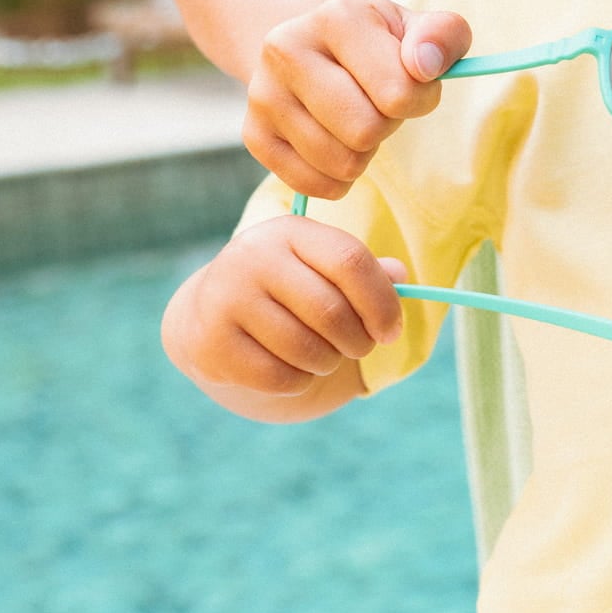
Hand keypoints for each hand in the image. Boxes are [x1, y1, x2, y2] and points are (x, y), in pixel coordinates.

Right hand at [164, 216, 405, 402]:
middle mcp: (252, 257)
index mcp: (289, 231)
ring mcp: (225, 299)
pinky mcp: (211, 343)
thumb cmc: (288, 291)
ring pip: (307, 350)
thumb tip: (400, 276)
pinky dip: (300, 381)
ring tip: (322, 355)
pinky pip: (281, 378)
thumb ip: (366, 272)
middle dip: (358, 341)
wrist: (211, 315)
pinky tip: (291, 367)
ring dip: (329, 362)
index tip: (391, 332)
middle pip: (331, 312)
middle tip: (358, 347)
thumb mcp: (323, 269)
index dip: (382, 302)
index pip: (350, 261)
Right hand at [244, 0, 472, 198]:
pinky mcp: (254, 134)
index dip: (419, 99)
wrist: (311, 49)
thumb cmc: (377, 45)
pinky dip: (336, 179)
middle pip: (365, 131)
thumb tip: (424, 65)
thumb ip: (443, 35)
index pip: (399, 93)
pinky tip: (335, 145)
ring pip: (341, 163)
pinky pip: (313, 185)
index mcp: (335, 18)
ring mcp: (263, 94)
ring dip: (364, 154)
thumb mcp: (417, 29)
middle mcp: (287, 49)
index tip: (409, 84)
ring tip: (355, 121)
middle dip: (387, 126)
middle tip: (378, 106)